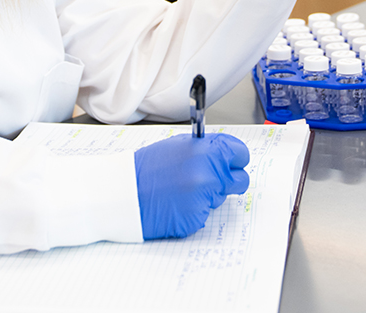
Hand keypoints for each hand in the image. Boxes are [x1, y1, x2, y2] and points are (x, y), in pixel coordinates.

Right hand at [134, 133, 249, 239]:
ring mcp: (204, 198)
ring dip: (209, 195)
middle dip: (228, 180)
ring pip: (221, 198)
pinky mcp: (197, 218)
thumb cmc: (147, 169)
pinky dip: (195, 210)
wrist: (125, 194)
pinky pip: (206, 214)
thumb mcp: (178, 146)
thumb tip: (225, 153)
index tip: (230, 162)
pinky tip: (177, 204)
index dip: (235, 158)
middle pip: (240, 179)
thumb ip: (206, 148)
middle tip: (209, 179)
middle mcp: (209, 174)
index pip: (240, 153)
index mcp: (206, 151)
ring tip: (182, 190)